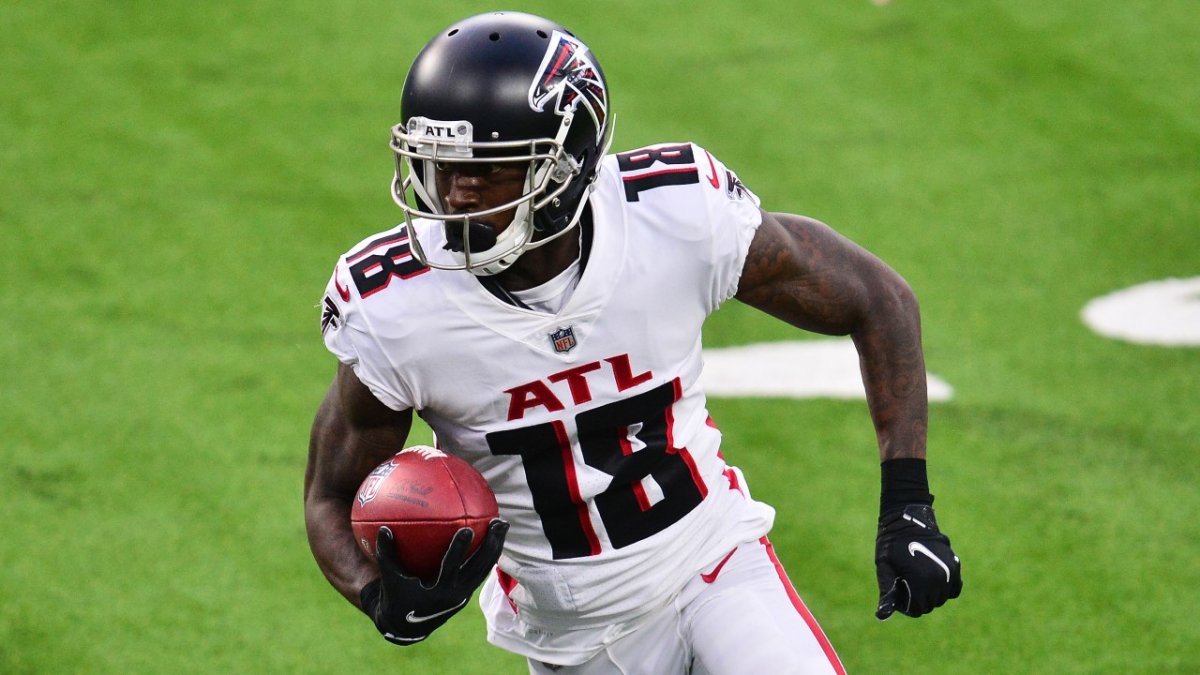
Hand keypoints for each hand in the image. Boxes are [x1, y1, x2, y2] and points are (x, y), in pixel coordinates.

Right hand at [360, 519, 507, 644]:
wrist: (407, 626)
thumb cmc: (396, 597)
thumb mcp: (390, 578)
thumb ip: (386, 554)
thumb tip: (384, 529)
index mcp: (438, 592)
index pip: (451, 568)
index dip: (459, 549)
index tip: (467, 530)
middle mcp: (456, 594)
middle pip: (479, 567)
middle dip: (490, 544)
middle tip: (498, 522)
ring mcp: (464, 594)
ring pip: (485, 568)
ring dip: (495, 547)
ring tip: (502, 525)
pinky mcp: (467, 592)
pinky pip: (481, 570)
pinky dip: (488, 553)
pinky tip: (492, 536)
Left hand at [875, 504, 961, 619]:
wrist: (907, 519)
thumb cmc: (891, 544)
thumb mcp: (885, 568)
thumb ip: (887, 593)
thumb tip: (881, 616)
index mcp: (920, 581)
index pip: (916, 609)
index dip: (905, 605)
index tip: (898, 591)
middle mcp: (939, 578)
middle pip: (930, 605)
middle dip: (917, 600)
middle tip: (906, 584)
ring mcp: (950, 572)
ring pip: (942, 598)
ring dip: (930, 594)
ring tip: (917, 579)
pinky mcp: (955, 565)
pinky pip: (954, 589)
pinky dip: (945, 589)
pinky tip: (932, 580)